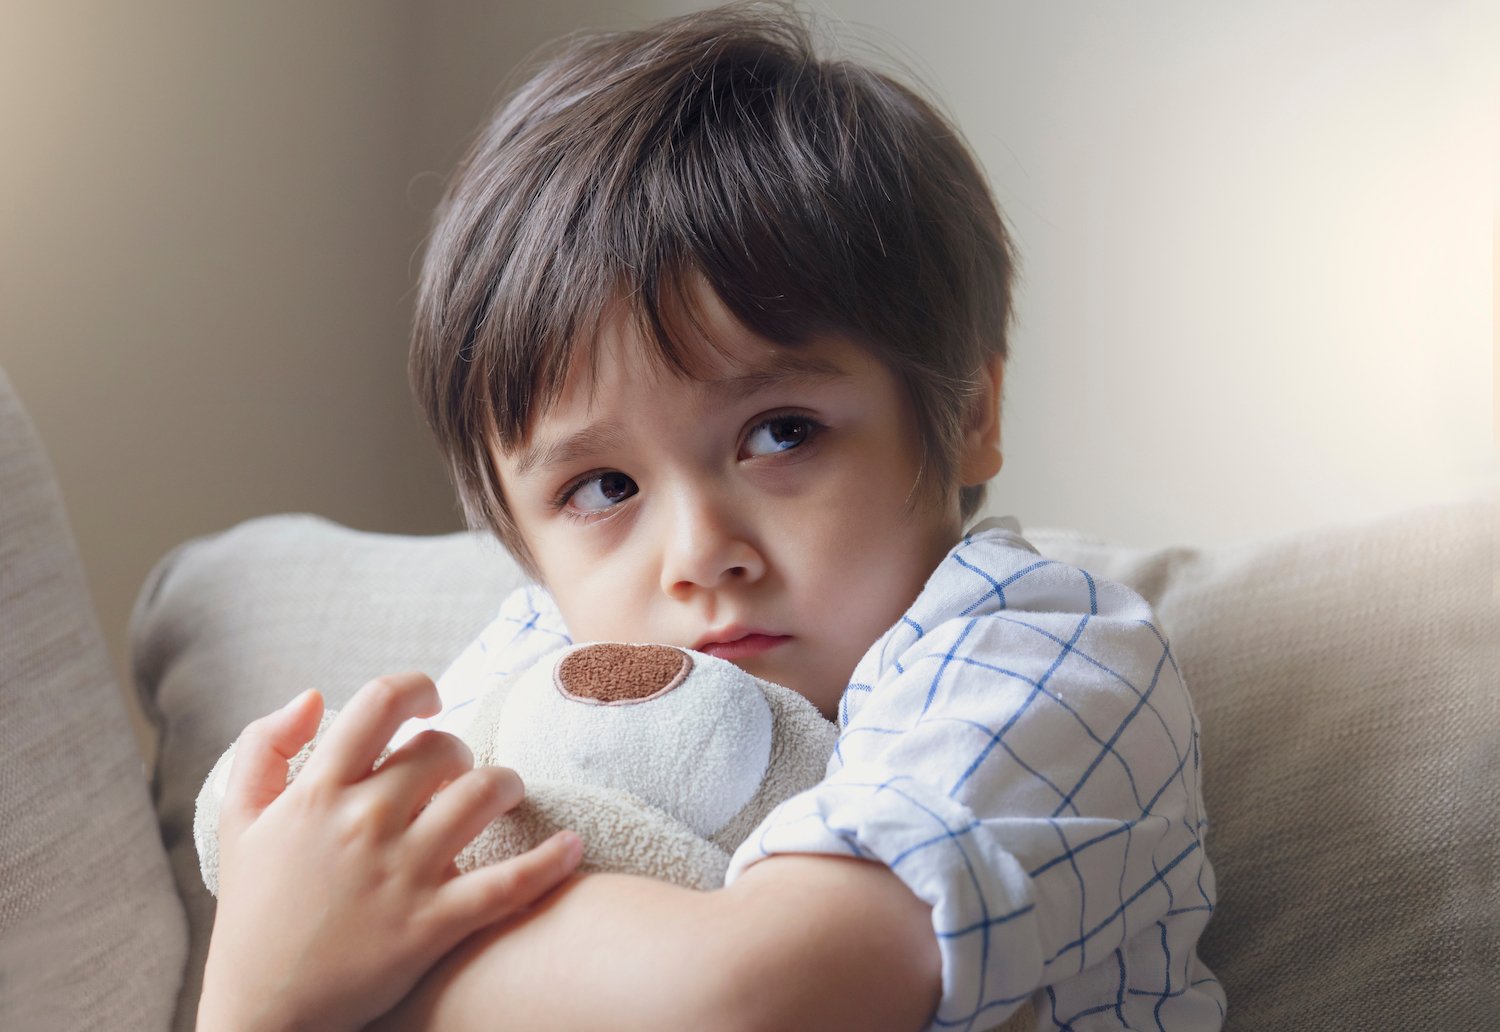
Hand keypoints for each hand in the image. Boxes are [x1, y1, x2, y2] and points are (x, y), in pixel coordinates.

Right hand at [196, 673, 583, 1031]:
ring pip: (485, 794)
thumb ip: (263, 746)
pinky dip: (550, 860)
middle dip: (458, 750)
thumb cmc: (255, 914)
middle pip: (443, 748)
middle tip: (456, 771)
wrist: (263, 1013)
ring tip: (505, 794)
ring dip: (506, 784)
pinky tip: (572, 845)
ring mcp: (403, 873)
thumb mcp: (238, 822)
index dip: (418, 689)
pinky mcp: (433, 923)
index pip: (381, 703)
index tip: (431, 703)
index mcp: (317, 793)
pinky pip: (509, 883)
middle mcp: (364, 823)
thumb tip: (314, 695)